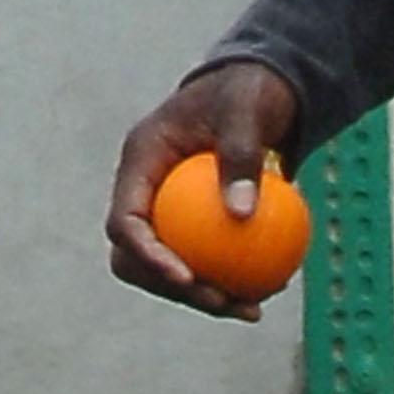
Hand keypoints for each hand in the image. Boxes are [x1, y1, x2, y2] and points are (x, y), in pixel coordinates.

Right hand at [106, 62, 299, 321]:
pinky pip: (207, 258)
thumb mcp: (248, 111)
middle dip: (173, 289)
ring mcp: (169, 208)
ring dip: (205, 295)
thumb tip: (242, 215)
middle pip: (138, 257)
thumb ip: (242, 156)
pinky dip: (231, 278)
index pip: (125, 220)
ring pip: (172, 267)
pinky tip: (268, 294)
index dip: (147, 256)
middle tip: (221, 301)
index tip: (186, 278)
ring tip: (251, 309)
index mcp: (141, 161)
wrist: (266, 85)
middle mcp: (147, 190)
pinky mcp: (197, 221)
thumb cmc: (252, 90)